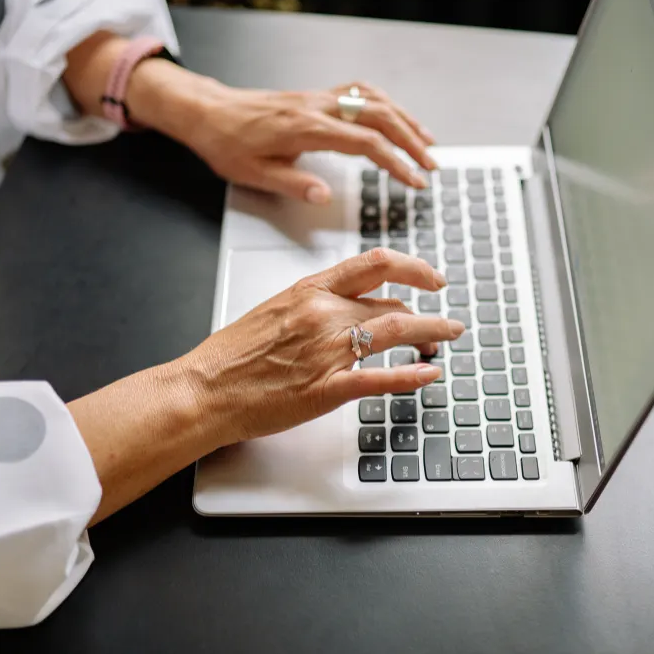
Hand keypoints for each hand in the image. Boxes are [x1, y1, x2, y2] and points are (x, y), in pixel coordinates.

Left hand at [131, 62, 436, 202]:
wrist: (208, 112)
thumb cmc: (227, 144)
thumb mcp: (254, 174)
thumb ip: (293, 184)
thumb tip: (325, 196)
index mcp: (306, 128)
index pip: (365, 144)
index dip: (396, 163)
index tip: (415, 181)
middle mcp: (317, 107)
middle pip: (380, 117)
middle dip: (412, 141)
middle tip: (432, 165)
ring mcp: (319, 98)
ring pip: (374, 100)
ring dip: (405, 119)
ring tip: (428, 141)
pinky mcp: (316, 96)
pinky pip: (360, 92)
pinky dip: (385, 104)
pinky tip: (396, 117)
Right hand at [181, 248, 463, 446]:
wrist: (205, 388)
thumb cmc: (232, 356)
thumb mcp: (275, 312)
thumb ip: (315, 305)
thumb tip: (350, 307)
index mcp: (310, 291)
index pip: (374, 265)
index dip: (412, 268)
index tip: (431, 278)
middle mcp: (323, 314)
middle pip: (392, 304)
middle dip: (426, 316)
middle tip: (444, 325)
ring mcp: (326, 351)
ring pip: (394, 332)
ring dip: (430, 333)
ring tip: (448, 338)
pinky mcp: (326, 388)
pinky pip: (379, 378)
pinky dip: (410, 375)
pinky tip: (429, 374)